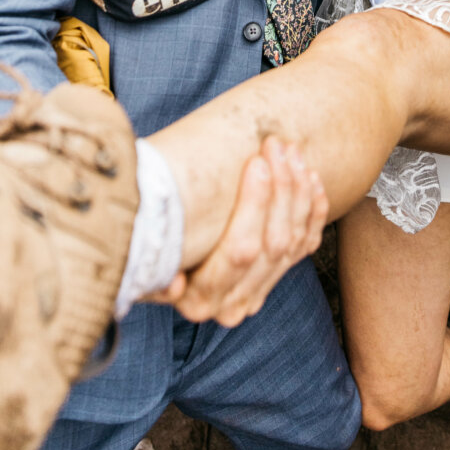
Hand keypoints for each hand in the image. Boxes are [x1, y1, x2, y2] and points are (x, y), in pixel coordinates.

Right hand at [149, 137, 328, 326]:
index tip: (257, 163)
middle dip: (280, 188)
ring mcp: (256, 292)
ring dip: (297, 192)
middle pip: (272, 243)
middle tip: (276, 146)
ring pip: (292, 242)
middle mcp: (232, 303)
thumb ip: (149, 260)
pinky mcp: (273, 279)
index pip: (239, 250)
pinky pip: (305, 245)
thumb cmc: (140, 239)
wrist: (151, 254)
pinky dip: (313, 211)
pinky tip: (312, 179)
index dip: (254, 205)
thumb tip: (172, 283)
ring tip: (292, 151)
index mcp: (198, 298)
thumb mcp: (136, 248)